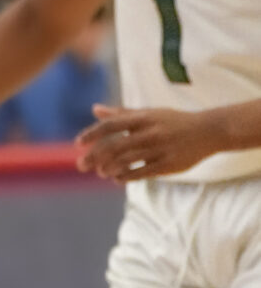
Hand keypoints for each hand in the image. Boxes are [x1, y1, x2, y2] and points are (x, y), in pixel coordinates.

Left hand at [77, 105, 220, 184]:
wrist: (208, 131)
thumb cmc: (173, 121)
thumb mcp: (148, 113)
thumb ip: (121, 113)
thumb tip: (95, 109)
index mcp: (143, 117)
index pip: (111, 125)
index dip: (92, 134)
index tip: (78, 143)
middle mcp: (150, 132)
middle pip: (115, 146)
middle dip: (94, 157)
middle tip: (81, 165)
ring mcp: (160, 149)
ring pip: (127, 161)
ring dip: (108, 168)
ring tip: (100, 172)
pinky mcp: (169, 164)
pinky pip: (142, 173)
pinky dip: (126, 177)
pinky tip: (117, 178)